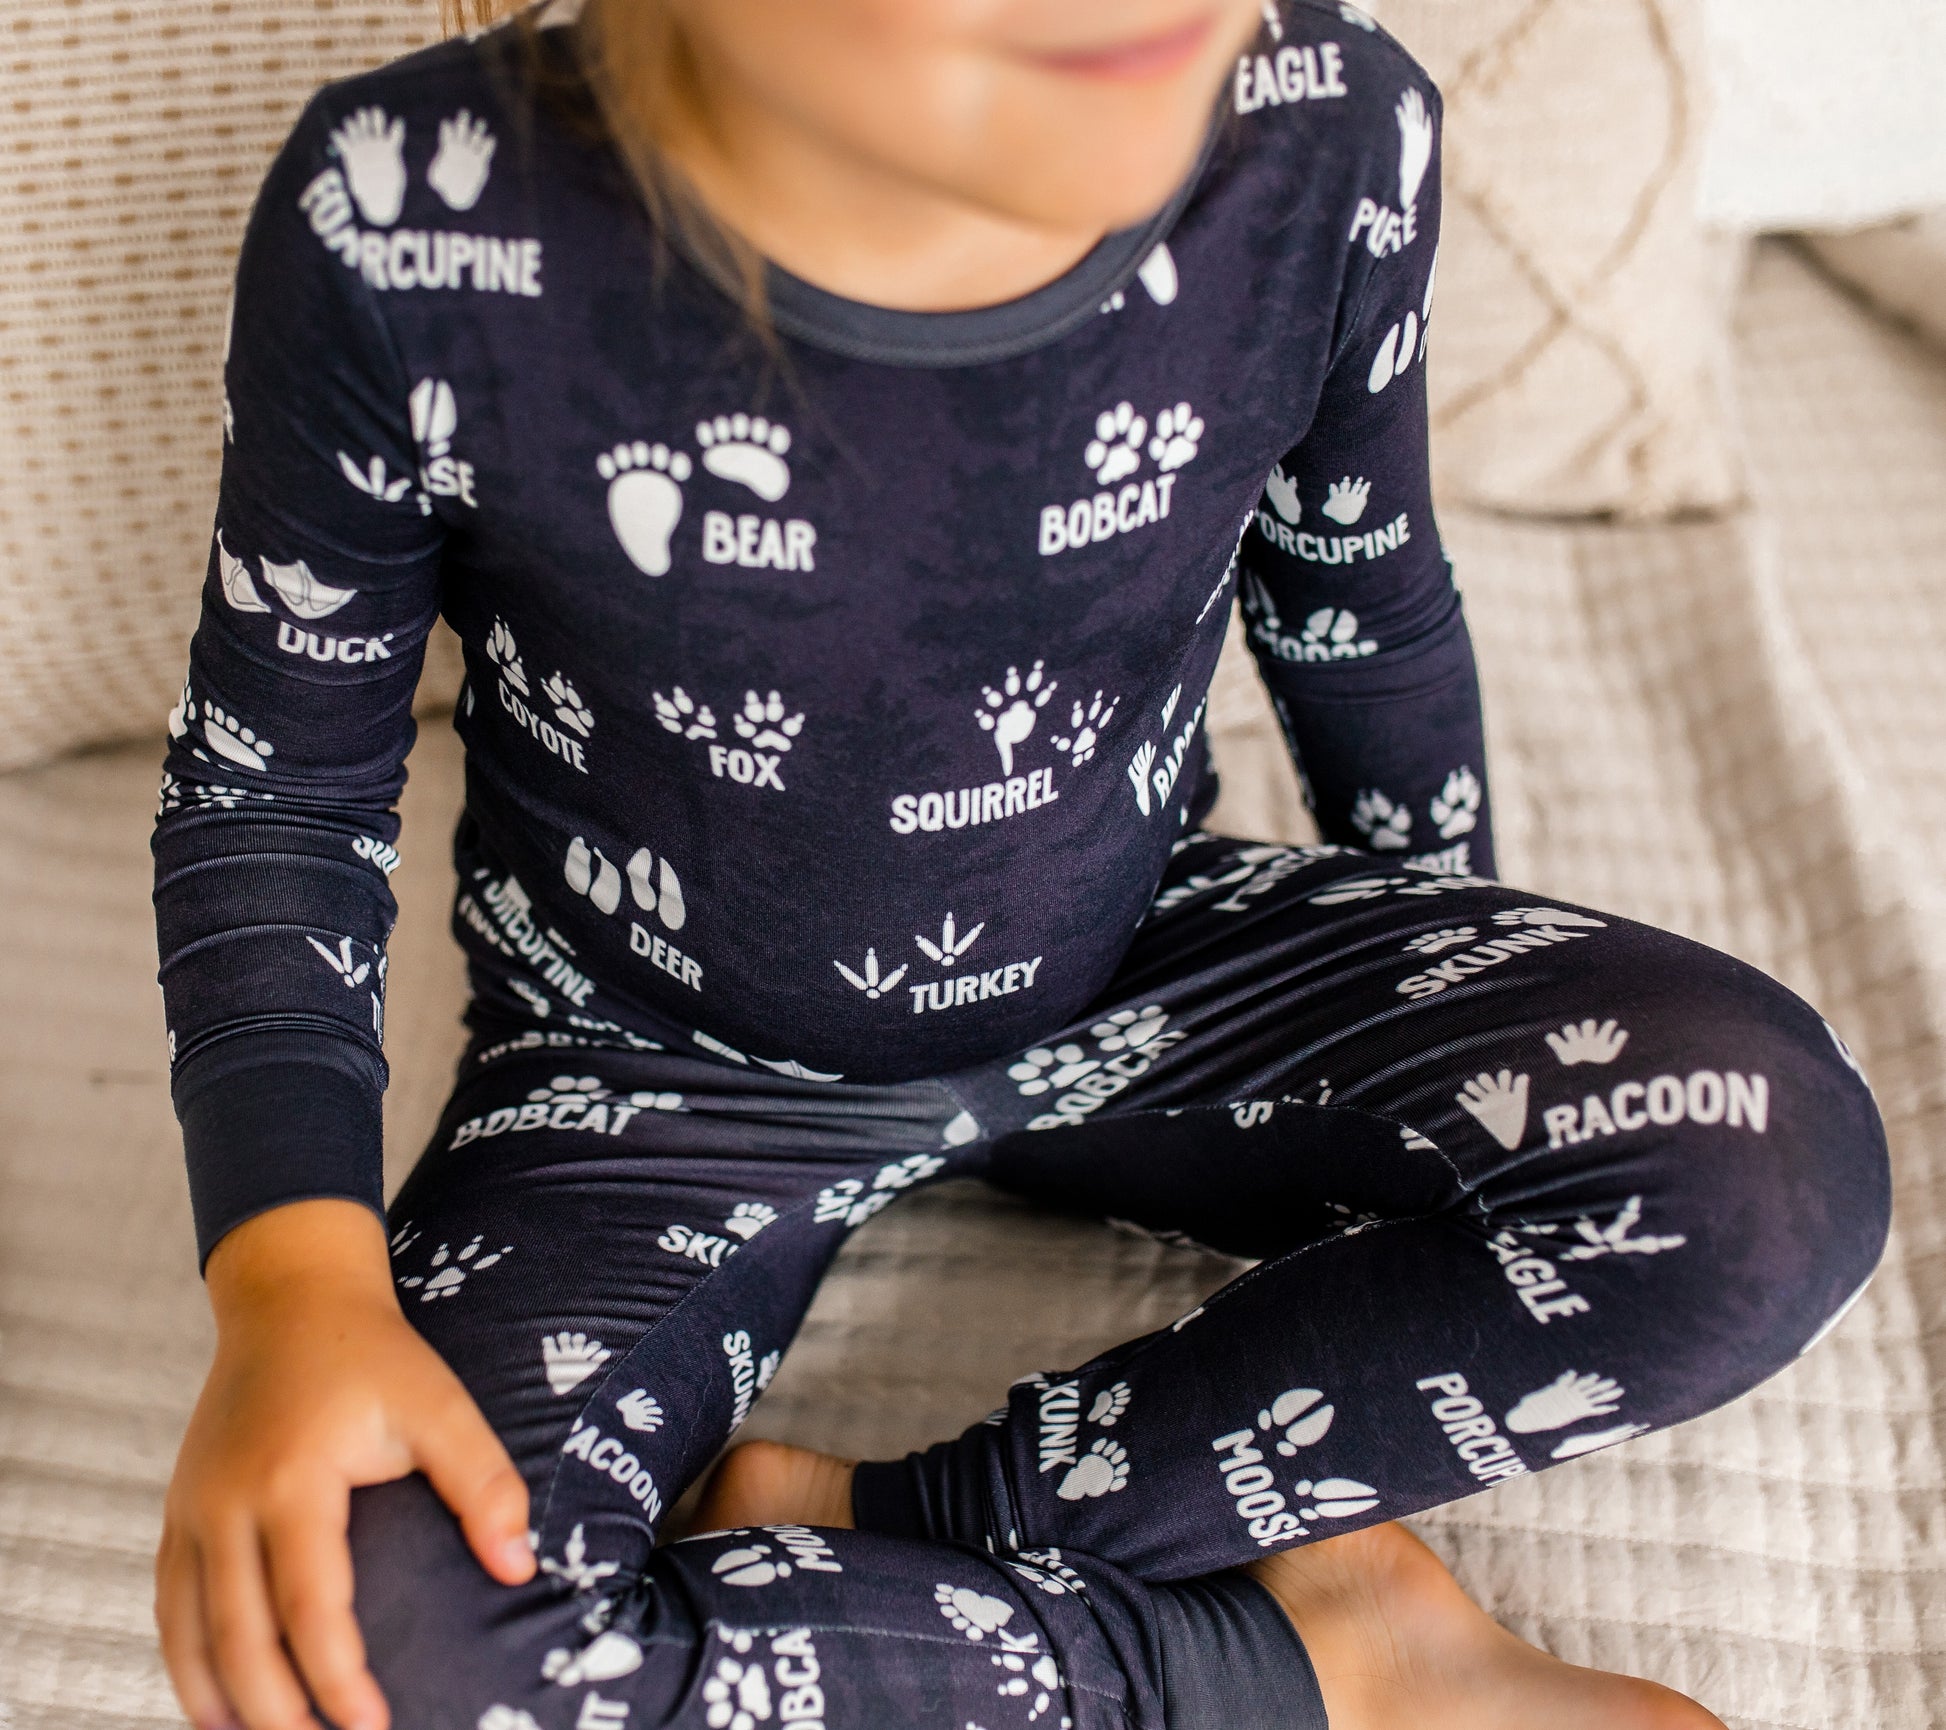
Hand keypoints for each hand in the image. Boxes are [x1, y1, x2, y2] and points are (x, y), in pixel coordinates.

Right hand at [155, 1200, 533, 1729]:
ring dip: (220, 1703)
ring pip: (189, 1635)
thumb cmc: (373, 1356)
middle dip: (277, 1714)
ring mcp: (190, 1510)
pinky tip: (218, 1702)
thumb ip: (484, 1483)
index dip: (337, 1678)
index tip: (373, 1729)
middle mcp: (225, 1504)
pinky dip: (189, 1664)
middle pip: (237, 1640)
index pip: (307, 1606)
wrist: (291, 1300)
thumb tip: (517, 1566)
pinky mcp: (177, 1512)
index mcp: (291, 1480)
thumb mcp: (441, 1404)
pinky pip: (171, 1607)